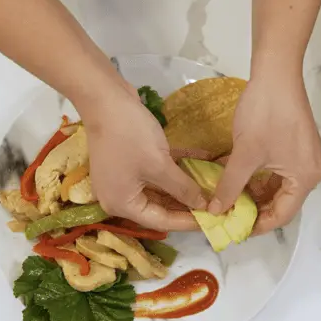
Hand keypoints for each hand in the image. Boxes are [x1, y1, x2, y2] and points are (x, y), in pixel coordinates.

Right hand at [79, 82, 205, 230]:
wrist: (105, 98)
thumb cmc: (130, 136)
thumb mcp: (159, 165)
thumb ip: (183, 188)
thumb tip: (203, 205)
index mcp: (122, 204)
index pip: (160, 221)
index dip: (188, 222)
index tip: (213, 221)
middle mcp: (120, 196)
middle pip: (159, 207)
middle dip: (187, 205)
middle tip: (215, 206)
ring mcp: (124, 178)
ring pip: (160, 189)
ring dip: (184, 187)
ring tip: (211, 189)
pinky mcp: (130, 161)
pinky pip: (156, 172)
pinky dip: (175, 170)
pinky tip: (200, 164)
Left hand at [211, 75, 320, 233]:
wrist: (276, 74)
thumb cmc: (264, 114)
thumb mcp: (244, 155)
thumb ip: (229, 186)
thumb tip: (215, 212)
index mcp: (305, 178)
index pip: (283, 215)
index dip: (257, 226)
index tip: (234, 231)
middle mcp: (312, 172)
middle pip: (283, 202)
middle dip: (255, 210)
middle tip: (228, 217)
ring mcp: (307, 158)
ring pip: (279, 187)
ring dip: (255, 193)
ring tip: (229, 200)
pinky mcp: (299, 146)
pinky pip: (280, 172)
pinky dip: (260, 177)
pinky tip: (238, 180)